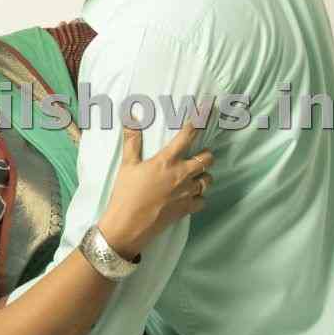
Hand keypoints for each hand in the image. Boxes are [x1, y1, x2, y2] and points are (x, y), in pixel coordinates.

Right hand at [98, 116, 213, 257]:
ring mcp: (187, 193)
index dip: (199, 121)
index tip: (207, 109)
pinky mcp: (187, 209)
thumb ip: (132, 141)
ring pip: (208, 180)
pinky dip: (199, 197)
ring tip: (194, 176)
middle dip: (205, 155)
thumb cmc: (125, 194)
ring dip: (203, 176)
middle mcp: (181, 175)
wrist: (128, 226)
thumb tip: (130, 116)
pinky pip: (203, 200)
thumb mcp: (127, 165)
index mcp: (166, 161)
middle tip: (196, 156)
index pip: (188, 136)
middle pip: (207, 159)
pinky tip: (190, 196)